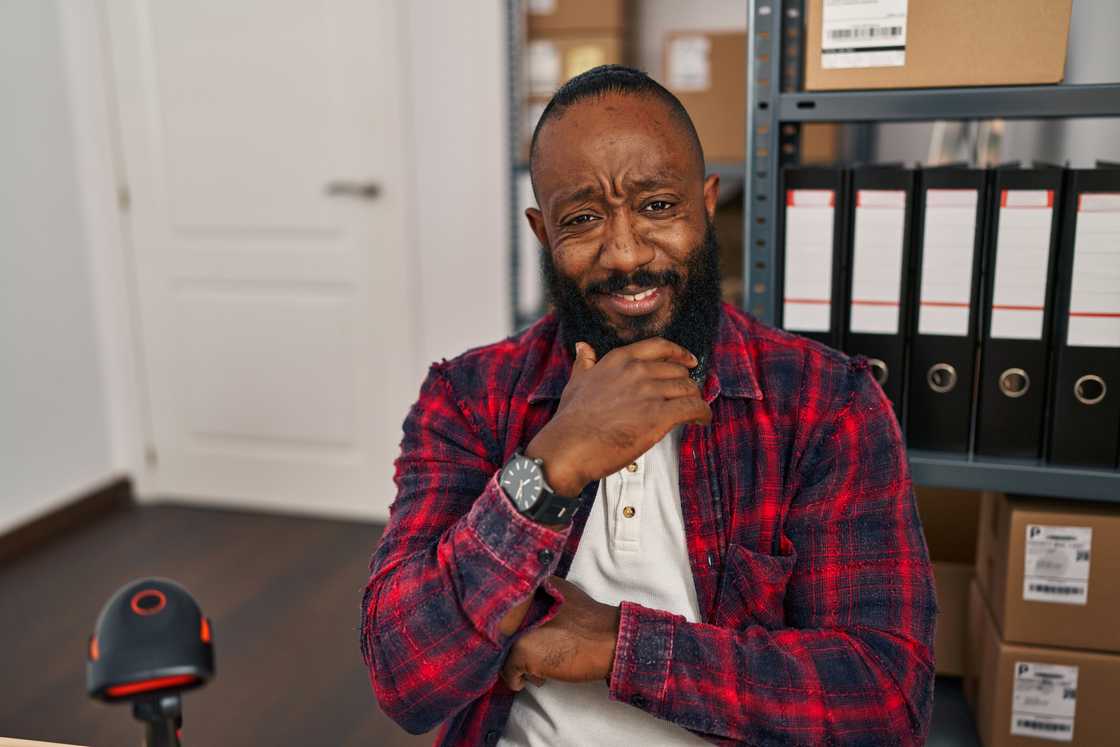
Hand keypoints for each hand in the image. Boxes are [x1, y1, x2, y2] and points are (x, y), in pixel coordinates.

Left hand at [500, 577, 620, 690]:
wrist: (608, 640)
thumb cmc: (591, 621)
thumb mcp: (563, 593)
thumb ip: (542, 597)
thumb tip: (524, 610)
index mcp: (529, 588)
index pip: (503, 608)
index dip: (511, 626)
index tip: (522, 635)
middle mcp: (518, 605)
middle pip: (500, 631)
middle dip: (514, 644)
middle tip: (534, 652)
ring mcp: (518, 628)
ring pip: (502, 652)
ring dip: (517, 662)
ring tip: (539, 665)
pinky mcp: (521, 651)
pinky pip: (508, 672)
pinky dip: (518, 679)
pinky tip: (537, 677)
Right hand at [525, 337, 710, 496]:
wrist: (569, 446)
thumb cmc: (571, 419)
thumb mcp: (577, 382)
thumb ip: (585, 363)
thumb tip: (582, 346)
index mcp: (619, 360)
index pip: (659, 347)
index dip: (679, 353)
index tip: (688, 361)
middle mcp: (637, 371)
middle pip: (677, 371)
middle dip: (685, 385)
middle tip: (686, 398)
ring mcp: (649, 392)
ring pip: (688, 389)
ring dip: (695, 400)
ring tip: (694, 412)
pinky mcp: (659, 416)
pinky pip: (693, 408)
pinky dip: (702, 414)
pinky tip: (702, 421)